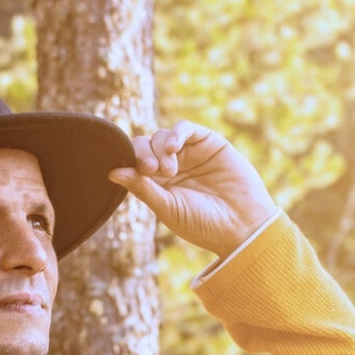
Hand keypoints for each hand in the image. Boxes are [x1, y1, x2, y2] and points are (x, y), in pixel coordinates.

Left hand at [108, 122, 277, 255]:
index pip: (135, 162)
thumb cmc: (203, 224)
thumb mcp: (167, 208)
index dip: (132, 161)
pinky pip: (185, 128)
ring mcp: (190, 153)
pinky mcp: (209, 143)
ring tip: (170, 169)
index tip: (141, 173)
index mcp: (158, 184)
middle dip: (143, 154)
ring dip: (160, 148)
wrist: (242, 226)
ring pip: (162, 136)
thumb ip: (142, 188)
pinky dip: (176, 133)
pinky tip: (174, 147)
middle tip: (152, 170)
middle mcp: (172, 166)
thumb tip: (112, 172)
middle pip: (145, 145)